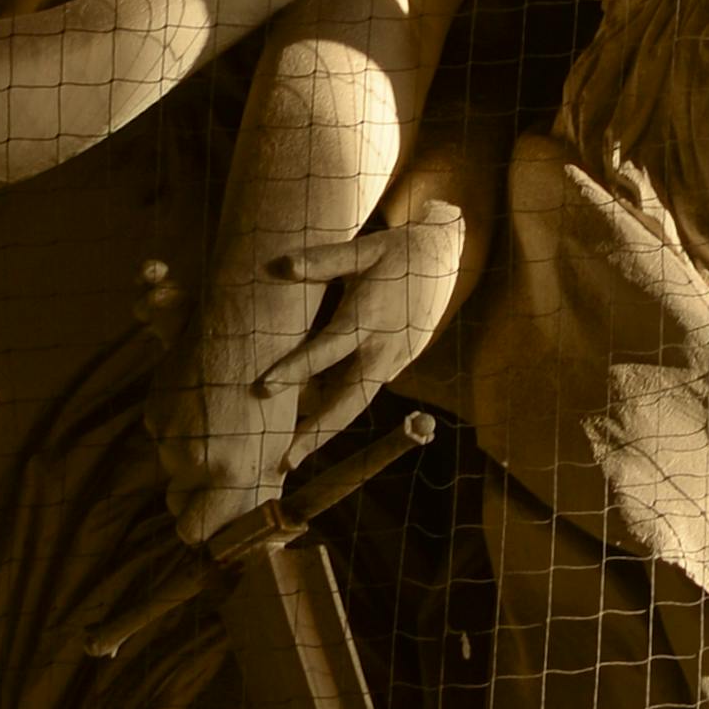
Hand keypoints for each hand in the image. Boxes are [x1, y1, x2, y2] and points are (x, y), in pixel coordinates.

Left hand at [260, 192, 476, 470]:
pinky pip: (364, 390)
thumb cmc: (396, 252)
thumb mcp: (363, 249)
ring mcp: (394, 360)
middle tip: (286, 459)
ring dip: (327, 428)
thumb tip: (282, 264)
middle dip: (318, 432)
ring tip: (292, 452)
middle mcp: (384, 347)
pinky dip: (339, 407)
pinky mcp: (397, 364)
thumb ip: (323, 260)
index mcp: (370, 317)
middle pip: (350, 400)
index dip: (297, 369)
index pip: (328, 349)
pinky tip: (311, 421)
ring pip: (357, 402)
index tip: (264, 386)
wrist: (444, 259)